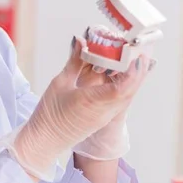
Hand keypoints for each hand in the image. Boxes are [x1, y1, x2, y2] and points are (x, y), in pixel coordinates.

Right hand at [8, 35, 151, 178]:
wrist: (45, 141)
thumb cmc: (48, 115)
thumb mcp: (60, 82)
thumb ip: (75, 61)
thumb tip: (82, 41)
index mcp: (93, 102)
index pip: (123, 86)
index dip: (134, 71)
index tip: (137, 55)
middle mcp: (104, 111)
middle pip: (130, 90)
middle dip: (137, 70)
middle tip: (136, 51)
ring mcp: (105, 116)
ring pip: (127, 95)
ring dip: (131, 78)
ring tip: (128, 59)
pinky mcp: (103, 118)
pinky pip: (119, 100)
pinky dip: (123, 86)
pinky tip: (117, 75)